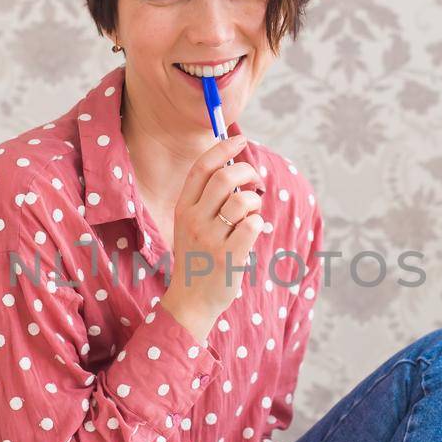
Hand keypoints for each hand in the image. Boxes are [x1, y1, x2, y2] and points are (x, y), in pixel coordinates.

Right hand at [160, 131, 265, 338]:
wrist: (190, 301)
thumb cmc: (197, 259)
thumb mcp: (191, 226)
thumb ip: (208, 201)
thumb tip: (237, 171)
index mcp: (183, 208)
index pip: (202, 168)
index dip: (223, 149)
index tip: (240, 140)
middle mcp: (194, 220)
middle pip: (224, 178)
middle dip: (246, 171)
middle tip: (255, 180)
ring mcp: (210, 239)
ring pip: (242, 201)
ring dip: (254, 202)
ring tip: (252, 214)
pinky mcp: (228, 256)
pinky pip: (253, 226)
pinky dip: (258, 224)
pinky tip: (252, 233)